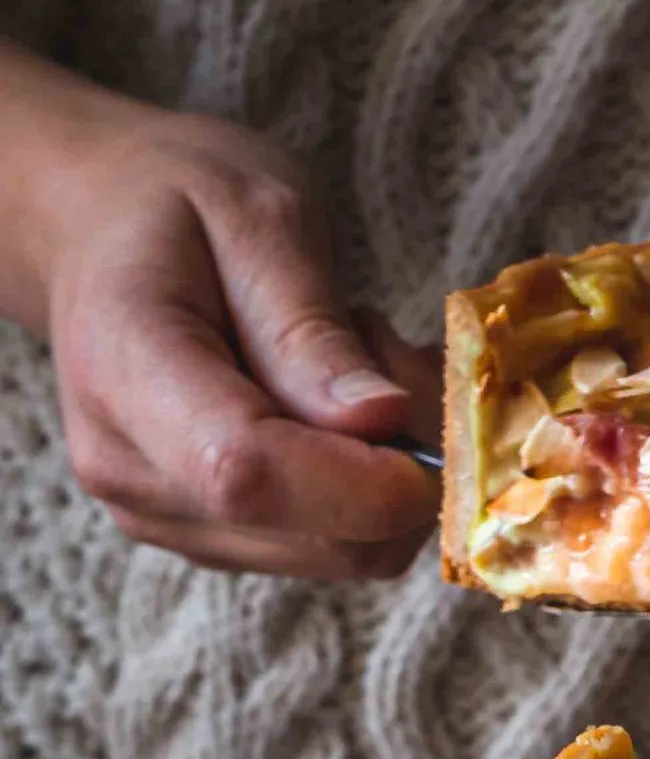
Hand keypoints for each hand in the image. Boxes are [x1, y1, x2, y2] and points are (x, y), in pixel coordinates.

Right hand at [0, 45, 439, 579]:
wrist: (101, 228)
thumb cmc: (177, 205)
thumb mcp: (259, 219)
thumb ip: (311, 330)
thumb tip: (383, 422)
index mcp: (123, 369)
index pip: (243, 472)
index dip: (361, 479)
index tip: (438, 428)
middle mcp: (128, 467)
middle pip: (310, 534)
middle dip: (398, 463)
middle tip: (390, 352)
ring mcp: (161, 514)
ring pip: (338, 553)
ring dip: (386, 473)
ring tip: (349, 366)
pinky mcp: (204, 534)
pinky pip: (327, 544)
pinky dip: (367, 488)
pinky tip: (335, 406)